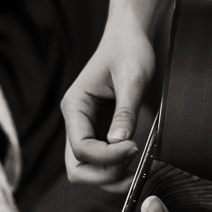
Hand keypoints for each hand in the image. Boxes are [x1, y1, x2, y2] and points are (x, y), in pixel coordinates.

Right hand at [63, 19, 153, 190]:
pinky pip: (100, 161)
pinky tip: (135, 159)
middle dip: (104, 174)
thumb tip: (120, 143)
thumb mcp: (132, 78)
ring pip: (87, 169)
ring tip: (135, 166)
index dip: (108, 157)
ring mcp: (86, 127)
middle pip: (77, 167)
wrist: (130, 36)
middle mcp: (75, 120)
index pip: (82, 148)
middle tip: (132, 165)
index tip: (134, 146)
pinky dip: (115, 168)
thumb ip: (125, 111)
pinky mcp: (100, 130)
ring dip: (109, 176)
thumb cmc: (129, 50)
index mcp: (75, 106)